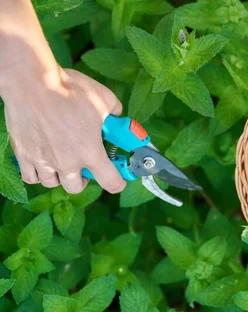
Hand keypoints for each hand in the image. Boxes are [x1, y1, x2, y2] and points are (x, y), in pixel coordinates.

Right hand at [0, 0, 125, 194]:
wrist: (32, 83)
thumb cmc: (70, 90)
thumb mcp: (104, 98)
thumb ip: (115, 112)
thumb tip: (117, 116)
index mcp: (90, 153)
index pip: (111, 182)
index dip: (118, 183)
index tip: (118, 180)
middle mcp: (67, 162)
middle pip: (76, 187)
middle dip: (84, 179)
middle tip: (85, 165)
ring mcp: (43, 160)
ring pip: (52, 183)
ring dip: (60, 176)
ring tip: (62, 162)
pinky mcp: (23, 153)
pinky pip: (30, 176)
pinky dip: (37, 173)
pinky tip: (42, 161)